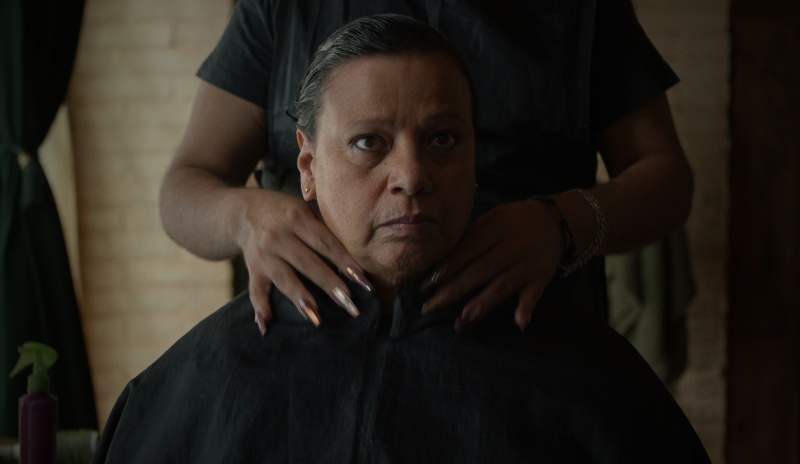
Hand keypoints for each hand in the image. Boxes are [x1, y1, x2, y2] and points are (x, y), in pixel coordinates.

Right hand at [238, 189, 371, 334]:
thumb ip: (323, 231)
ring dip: (301, 298)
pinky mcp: (252, 269)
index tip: (362, 280)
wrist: (244, 212)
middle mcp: (277, 236)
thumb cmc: (286, 213)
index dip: (344, 261)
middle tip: (350, 304)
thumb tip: (353, 260)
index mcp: (296, 218)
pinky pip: (256, 291)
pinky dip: (260, 308)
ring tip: (317, 318)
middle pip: (308, 263)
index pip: (325, 242)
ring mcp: (263, 254)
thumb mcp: (304, 210)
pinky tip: (267, 326)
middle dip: (330, 285)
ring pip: (284, 279)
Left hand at [420, 200, 563, 330]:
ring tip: (462, 320)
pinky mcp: (542, 278)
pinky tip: (519, 324)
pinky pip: (535, 294)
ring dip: (482, 304)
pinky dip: (527, 308)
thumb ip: (471, 238)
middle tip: (431, 307)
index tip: (426, 284)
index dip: (447, 267)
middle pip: (480, 270)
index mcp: (495, 227)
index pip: (467, 250)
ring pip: (502, 285)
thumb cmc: (513, 221)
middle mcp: (512, 245)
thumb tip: (444, 263)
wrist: (556, 220)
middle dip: (454, 290)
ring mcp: (528, 263)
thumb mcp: (492, 219)